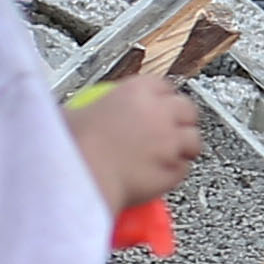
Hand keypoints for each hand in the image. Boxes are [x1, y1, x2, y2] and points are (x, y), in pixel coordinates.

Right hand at [68, 78, 203, 216]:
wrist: (79, 178)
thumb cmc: (70, 149)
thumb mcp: (70, 115)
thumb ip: (83, 111)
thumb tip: (75, 114)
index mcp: (137, 92)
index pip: (163, 85)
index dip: (161, 97)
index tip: (156, 105)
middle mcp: (160, 113)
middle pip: (187, 109)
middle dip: (181, 119)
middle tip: (169, 130)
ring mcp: (171, 141)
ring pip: (193, 140)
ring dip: (184, 146)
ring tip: (169, 154)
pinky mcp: (175, 169)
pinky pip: (183, 169)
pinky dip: (174, 172)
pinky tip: (160, 174)